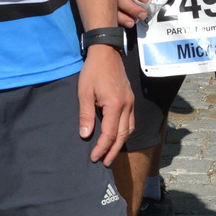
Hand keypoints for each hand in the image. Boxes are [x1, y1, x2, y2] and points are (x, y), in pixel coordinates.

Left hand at [77, 44, 133, 165]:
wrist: (106, 52)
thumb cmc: (93, 71)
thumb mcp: (84, 92)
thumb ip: (86, 115)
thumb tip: (85, 135)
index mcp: (115, 104)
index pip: (110, 133)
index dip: (102, 148)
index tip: (93, 157)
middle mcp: (126, 105)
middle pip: (123, 135)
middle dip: (113, 150)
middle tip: (104, 163)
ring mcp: (130, 102)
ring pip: (129, 129)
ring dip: (120, 143)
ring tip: (110, 153)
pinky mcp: (130, 99)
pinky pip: (131, 120)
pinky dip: (125, 132)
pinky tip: (118, 136)